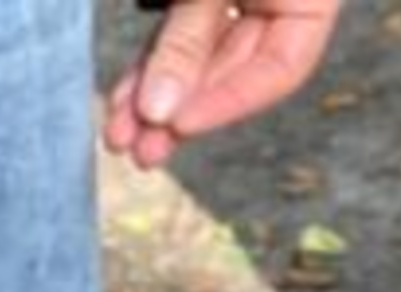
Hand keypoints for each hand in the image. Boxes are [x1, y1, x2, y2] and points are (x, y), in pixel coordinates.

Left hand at [105, 0, 344, 166]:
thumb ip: (189, 36)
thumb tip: (160, 113)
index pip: (281, 68)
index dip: (230, 102)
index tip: (181, 124)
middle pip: (231, 70)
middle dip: (178, 108)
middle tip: (137, 148)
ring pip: (198, 58)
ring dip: (156, 98)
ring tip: (119, 134)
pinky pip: (180, 34)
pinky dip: (152, 67)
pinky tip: (124, 103)